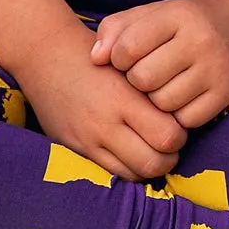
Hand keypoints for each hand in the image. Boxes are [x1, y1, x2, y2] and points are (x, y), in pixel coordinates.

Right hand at [13, 30, 187, 183]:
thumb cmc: (95, 55)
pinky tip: (131, 152)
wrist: (47, 56)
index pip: (167, 135)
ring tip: (152, 149)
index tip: (178, 124)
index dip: (180, 134)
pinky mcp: (75, 150)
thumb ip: (152, 87)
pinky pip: (110, 173)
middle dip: (169, 156)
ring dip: (149, 166)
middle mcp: (105, 124)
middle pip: (153, 162)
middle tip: (169, 143)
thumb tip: (181, 114)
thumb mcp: (127, 62)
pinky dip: (127, 168)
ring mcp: (88, 141)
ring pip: (133, 174)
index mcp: (123, 98)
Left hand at [91, 0, 228, 127]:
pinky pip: (185, 121)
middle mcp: (201, 40)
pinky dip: (176, 114)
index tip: (126, 57)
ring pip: (163, 103)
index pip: (129, 47)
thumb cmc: (180, 23)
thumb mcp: (148, 14)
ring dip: (155, 100)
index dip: (118, 57)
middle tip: (144, 73)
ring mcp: (216, 69)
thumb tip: (95, 59)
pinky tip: (179, 97)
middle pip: (144, 79)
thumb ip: (114, 30)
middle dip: (136, 80)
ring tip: (161, 85)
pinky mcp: (225, 95)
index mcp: (177, 15)